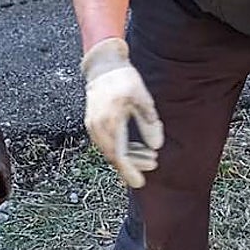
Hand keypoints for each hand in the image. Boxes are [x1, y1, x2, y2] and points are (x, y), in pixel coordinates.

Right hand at [80, 37, 163, 188]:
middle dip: (134, 164)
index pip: (119, 155)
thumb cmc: (123, 79)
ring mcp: (93, 126)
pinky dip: (121, 148)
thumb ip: (149, 122)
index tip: (140, 183)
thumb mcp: (142, 98)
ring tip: (150, 157)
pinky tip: (136, 147)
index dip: (130, 170)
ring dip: (129, 156)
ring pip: (111, 150)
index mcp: (110, 122)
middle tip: (153, 164)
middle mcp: (98, 128)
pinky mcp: (94, 123)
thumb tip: (156, 146)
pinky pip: (107, 143)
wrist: (103, 66)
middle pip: (115, 156)